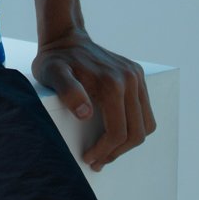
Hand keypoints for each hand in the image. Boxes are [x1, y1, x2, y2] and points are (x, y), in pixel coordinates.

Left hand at [33, 28, 156, 170]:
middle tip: (98, 161)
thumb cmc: (56, 60)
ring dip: (129, 141)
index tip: (90, 159)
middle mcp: (129, 79)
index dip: (106, 151)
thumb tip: (86, 113)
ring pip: (146, 123)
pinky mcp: (137, 75)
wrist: (65, 38)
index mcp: (112, 83)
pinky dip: (134, 126)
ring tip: (107, 150)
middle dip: (117, 151)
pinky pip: (144, 110)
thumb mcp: (53, 74)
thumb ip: (68, 91)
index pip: (119, 131)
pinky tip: (114, 130)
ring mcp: (136, 76)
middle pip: (137, 132)